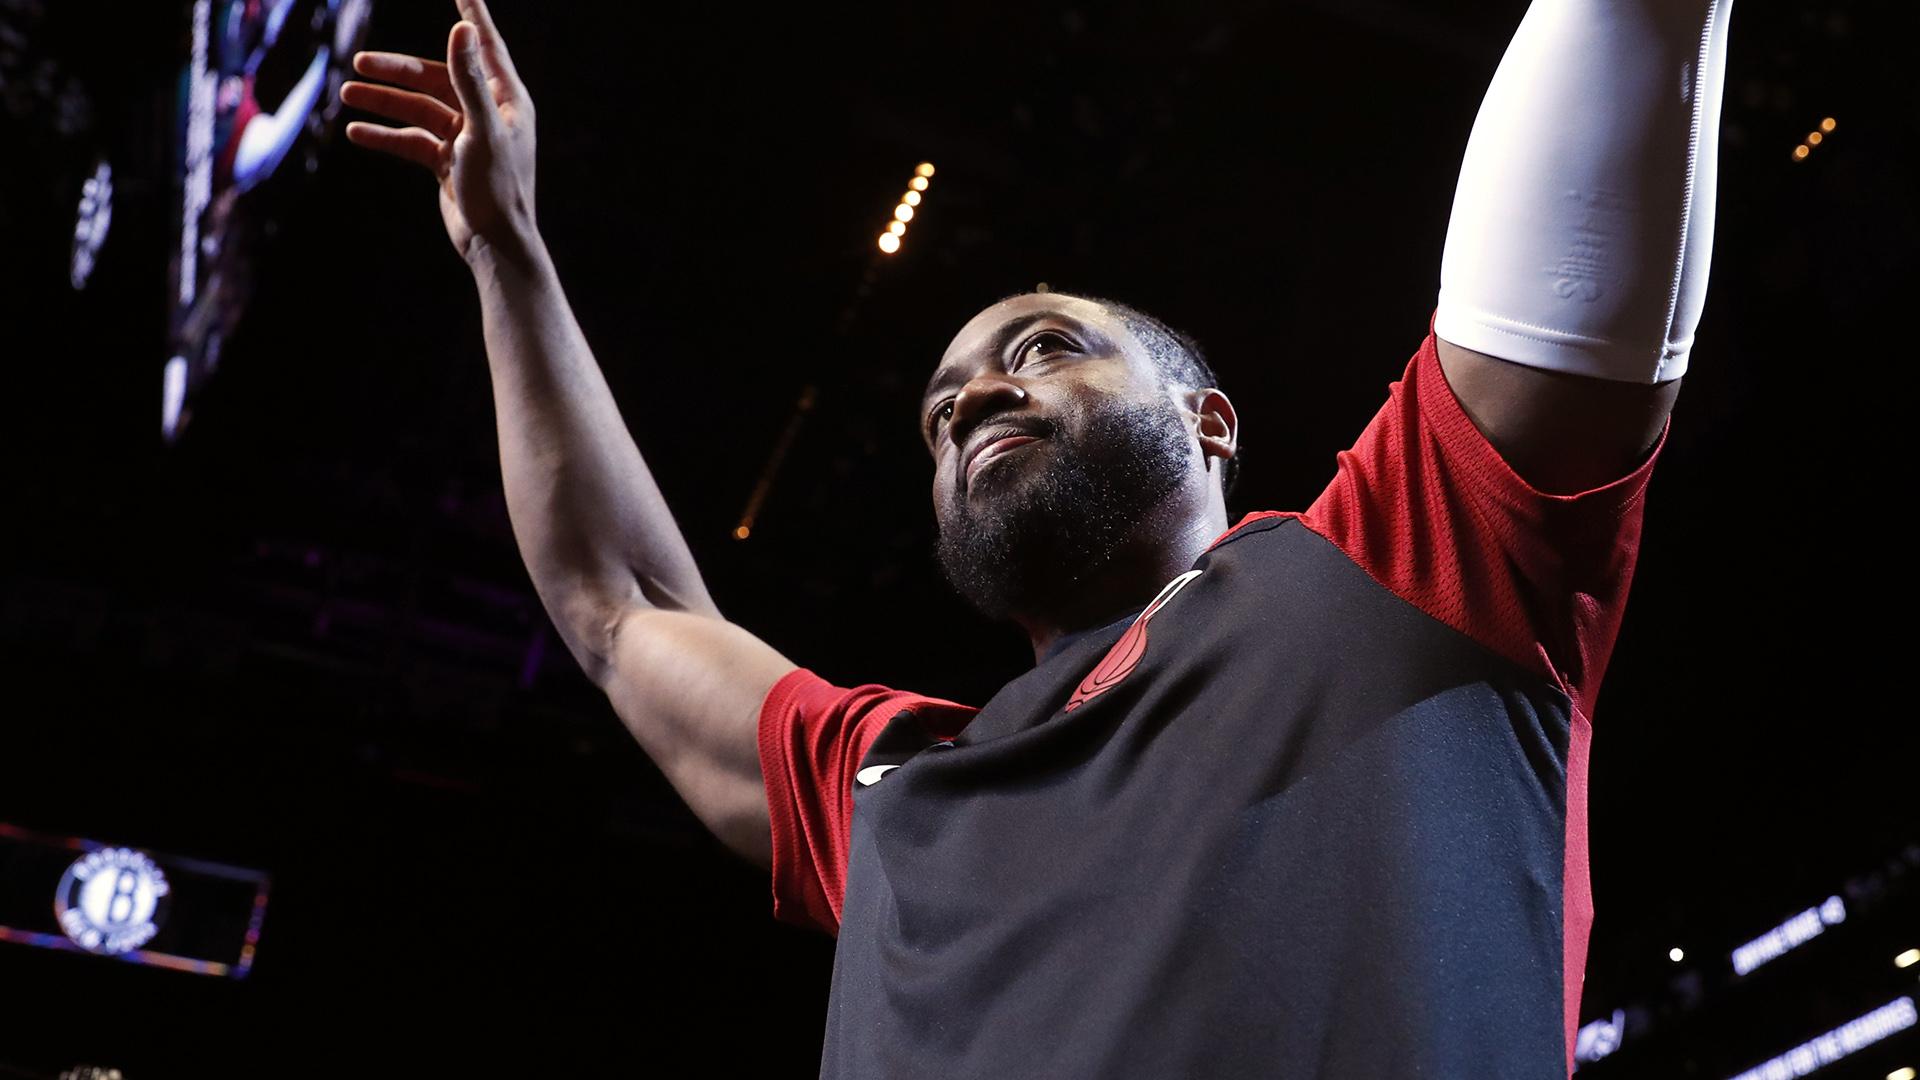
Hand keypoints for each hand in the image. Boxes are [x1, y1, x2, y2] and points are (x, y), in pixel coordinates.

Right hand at [340, 0, 535, 262]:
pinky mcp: (448, 162)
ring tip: (347, 96)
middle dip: (397, 72)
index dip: (471, 15)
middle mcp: (488, 113)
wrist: (495, 244)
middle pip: (436, 78)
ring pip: (418, 108)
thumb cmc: (498, 187)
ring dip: (384, 102)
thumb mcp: (481, 130)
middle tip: (359, 64)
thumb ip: (468, 80)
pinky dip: (386, 135)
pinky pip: (411, 140)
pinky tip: (355, 132)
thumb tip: (461, 30)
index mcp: (506, 99)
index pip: (485, 45)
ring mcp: (466, 137)